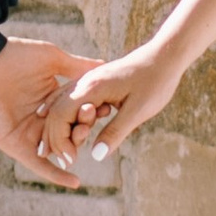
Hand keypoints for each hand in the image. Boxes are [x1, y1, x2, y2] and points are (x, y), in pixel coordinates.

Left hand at [0, 36, 95, 182]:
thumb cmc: (16, 56)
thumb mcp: (52, 59)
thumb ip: (77, 66)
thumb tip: (102, 65)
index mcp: (52, 100)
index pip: (77, 112)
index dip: (92, 113)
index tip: (108, 109)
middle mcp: (43, 119)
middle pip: (70, 132)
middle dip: (84, 131)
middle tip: (93, 124)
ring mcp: (30, 133)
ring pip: (57, 148)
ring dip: (73, 149)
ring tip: (84, 144)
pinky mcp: (16, 145)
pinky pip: (38, 164)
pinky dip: (55, 174)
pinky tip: (74, 181)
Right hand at [55, 36, 188, 173]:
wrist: (165, 55)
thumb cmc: (155, 82)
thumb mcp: (138, 111)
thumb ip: (115, 132)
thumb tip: (95, 155)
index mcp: (92, 88)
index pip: (61, 115)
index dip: (59, 140)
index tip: (67, 160)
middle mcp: (85, 82)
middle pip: (55, 109)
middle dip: (51, 135)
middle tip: (50, 157)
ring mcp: (89, 80)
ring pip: (60, 102)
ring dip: (53, 124)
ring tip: (50, 147)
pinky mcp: (95, 81)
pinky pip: (70, 97)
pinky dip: (61, 112)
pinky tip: (62, 123)